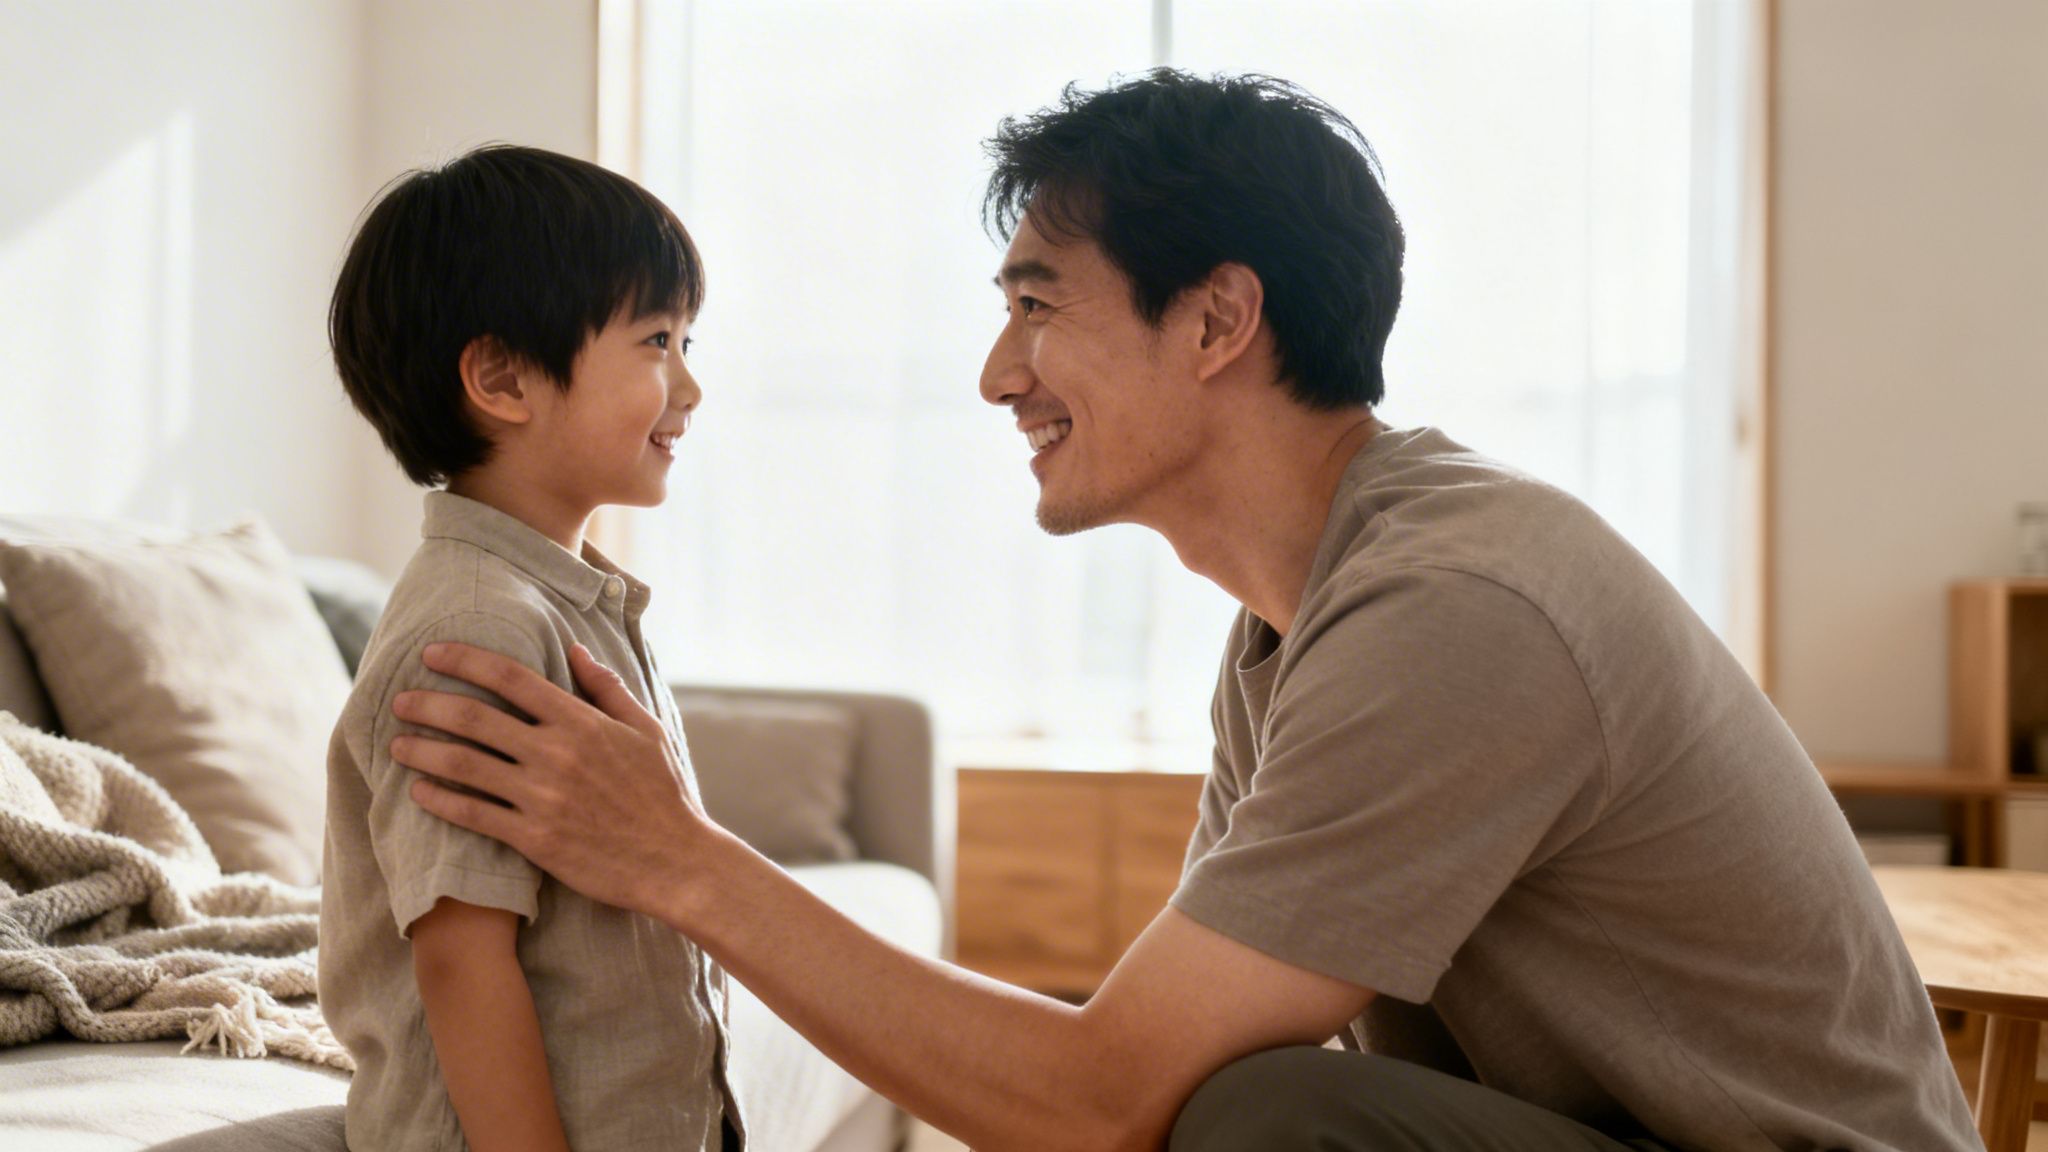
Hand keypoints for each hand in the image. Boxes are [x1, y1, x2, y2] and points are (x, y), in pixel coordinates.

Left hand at [392, 642, 717, 921]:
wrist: (675, 861)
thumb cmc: (663, 793)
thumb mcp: (646, 730)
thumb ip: (607, 688)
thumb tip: (574, 649)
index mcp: (582, 722)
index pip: (511, 677)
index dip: (465, 660)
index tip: (432, 653)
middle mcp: (556, 754)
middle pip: (474, 717)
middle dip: (428, 704)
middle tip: (401, 699)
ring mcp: (542, 797)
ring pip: (464, 765)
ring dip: (423, 751)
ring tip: (397, 744)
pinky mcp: (534, 838)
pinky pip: (474, 815)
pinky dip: (440, 801)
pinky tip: (418, 793)